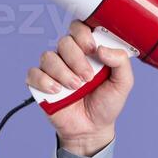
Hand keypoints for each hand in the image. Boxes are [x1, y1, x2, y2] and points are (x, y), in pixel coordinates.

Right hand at [27, 18, 134, 154]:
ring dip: (63, 73)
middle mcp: (69, 57)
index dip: (83, 34)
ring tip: (75, 88)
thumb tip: (102, 48)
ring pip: (48, 57)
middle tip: (87, 78)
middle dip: (76, 59)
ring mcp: (54, 70)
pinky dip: (44, 81)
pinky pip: (34, 73)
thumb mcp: (123, 84)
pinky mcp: (40, 83)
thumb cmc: (106, 103)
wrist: (92, 129)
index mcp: (88, 51)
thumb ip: (121, 62)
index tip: (92, 49)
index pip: (79, 28)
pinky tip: (57, 91)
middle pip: (64, 42)